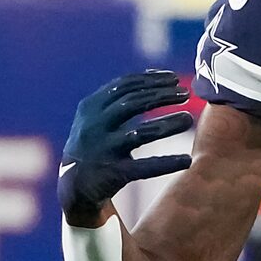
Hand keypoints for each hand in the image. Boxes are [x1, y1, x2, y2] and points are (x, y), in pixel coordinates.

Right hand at [60, 68, 193, 225]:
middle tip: (185, 94)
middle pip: (133, 103)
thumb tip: (155, 75)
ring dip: (167, 124)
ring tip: (188, 119)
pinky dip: (167, 163)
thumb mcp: (97, 116)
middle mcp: (94, 126)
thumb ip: (121, 98)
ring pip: (140, 133)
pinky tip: (187, 160)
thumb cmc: (93, 144)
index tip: (174, 79)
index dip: (152, 80)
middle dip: (161, 96)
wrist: (72, 185)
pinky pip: (144, 167)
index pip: (124, 86)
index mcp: (90, 107)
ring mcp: (103, 150)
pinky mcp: (112, 174)